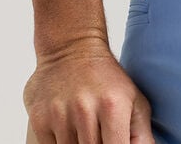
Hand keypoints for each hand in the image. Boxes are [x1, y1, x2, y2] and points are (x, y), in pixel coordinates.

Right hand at [24, 39, 153, 143]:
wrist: (72, 46)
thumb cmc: (108, 79)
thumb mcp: (134, 101)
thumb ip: (142, 135)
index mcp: (113, 107)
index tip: (114, 143)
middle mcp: (84, 110)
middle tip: (100, 133)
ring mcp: (59, 115)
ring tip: (85, 130)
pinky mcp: (39, 119)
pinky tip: (68, 129)